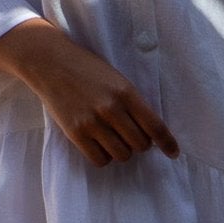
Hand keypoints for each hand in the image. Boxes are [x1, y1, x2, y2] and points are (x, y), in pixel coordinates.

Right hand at [0, 19, 179, 167]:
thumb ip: (132, 102)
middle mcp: (111, 108)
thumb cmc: (86, 69)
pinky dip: (104, 156)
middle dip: (139, 143)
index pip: (155, 126)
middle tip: (130, 135)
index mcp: (126, 92)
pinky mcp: (75, 133)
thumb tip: (150, 133)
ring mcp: (92, 122)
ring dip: (122, 150)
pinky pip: (100, 160)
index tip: (173, 152)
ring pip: (122, 154)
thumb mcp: (116, 79)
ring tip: (113, 138)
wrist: (50, 62)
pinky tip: (100, 144)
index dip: (167, 143)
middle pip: (140, 144)